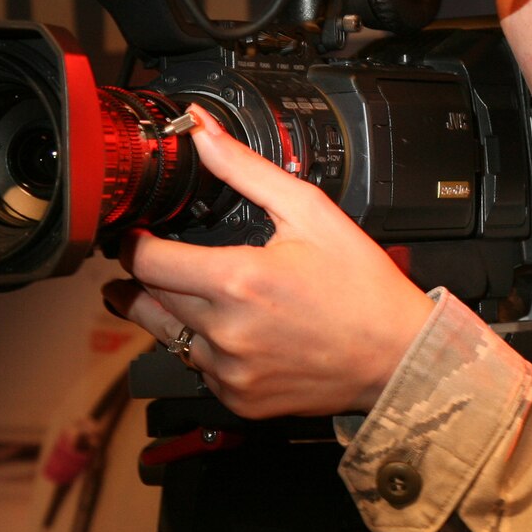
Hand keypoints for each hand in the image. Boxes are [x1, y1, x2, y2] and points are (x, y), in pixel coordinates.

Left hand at [102, 106, 436, 418]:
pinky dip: (203, 349)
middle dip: (147, 275)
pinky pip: (198, 371)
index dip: (133, 244)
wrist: (398, 355)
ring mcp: (230, 371)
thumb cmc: (362, 287)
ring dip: (168, 313)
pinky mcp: (240, 398)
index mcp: (237, 281)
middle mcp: (226, 332)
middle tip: (159, 259)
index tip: (139, 237)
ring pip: (166, 338)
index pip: (144, 263)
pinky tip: (229, 330)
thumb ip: (244, 168)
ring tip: (186, 292)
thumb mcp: (308, 210)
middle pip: (147, 300)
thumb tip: (202, 132)